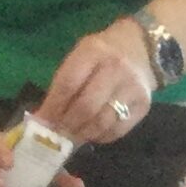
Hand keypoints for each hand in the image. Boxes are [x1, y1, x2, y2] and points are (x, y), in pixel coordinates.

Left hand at [39, 21, 157, 146]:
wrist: (141, 49)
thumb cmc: (103, 53)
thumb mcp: (82, 55)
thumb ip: (66, 81)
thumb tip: (47, 115)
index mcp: (94, 51)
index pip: (69, 83)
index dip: (54, 106)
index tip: (43, 121)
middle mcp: (115, 69)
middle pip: (86, 106)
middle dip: (68, 123)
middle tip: (58, 133)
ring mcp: (131, 89)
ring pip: (102, 122)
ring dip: (84, 133)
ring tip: (74, 136)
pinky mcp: (142, 106)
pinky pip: (118, 130)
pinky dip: (101, 137)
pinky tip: (93, 134)